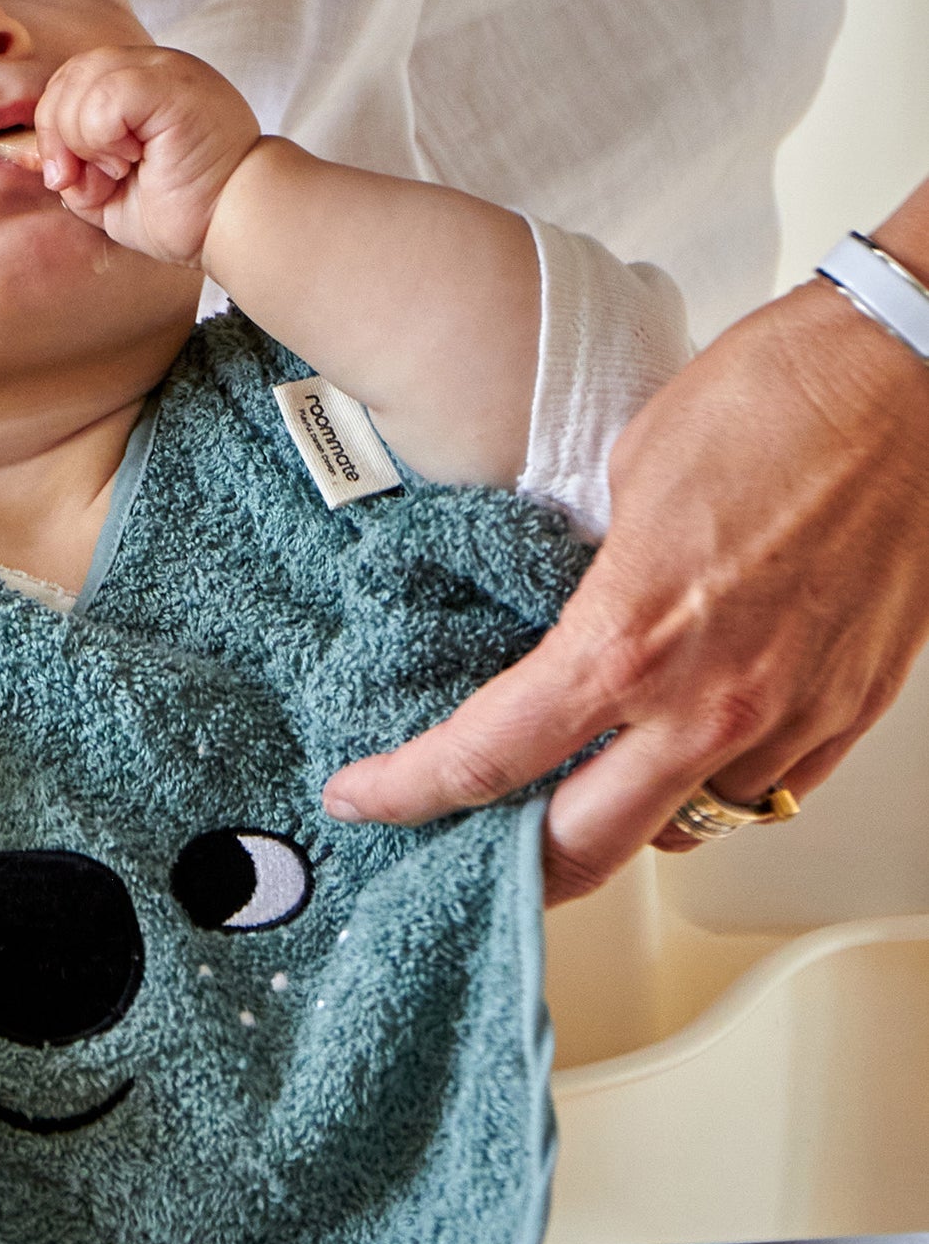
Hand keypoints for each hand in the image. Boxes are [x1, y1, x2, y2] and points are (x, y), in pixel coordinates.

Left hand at [34, 45, 259, 264]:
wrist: (235, 224)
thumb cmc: (186, 212)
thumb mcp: (109, 193)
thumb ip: (74, 168)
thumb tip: (41, 157)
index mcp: (141, 85)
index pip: (71, 81)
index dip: (54, 129)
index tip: (69, 180)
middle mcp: (153, 67)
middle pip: (69, 75)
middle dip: (57, 134)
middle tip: (85, 179)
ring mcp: (165, 70)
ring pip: (82, 79)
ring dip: (81, 138)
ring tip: (120, 170)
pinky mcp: (171, 84)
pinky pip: (106, 93)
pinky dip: (99, 135)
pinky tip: (128, 161)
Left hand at [322, 275, 928, 903]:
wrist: (906, 378)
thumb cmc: (773, 401)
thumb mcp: (622, 484)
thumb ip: (590, 584)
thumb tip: (572, 625)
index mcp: (629, 641)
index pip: (489, 757)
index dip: (410, 791)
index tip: (367, 800)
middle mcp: (711, 703)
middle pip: (585, 847)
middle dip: (515, 865)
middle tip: (472, 851)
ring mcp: (791, 719)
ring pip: (683, 830)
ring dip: (624, 819)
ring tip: (584, 788)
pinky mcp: (850, 713)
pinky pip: (764, 793)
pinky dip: (709, 789)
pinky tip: (681, 752)